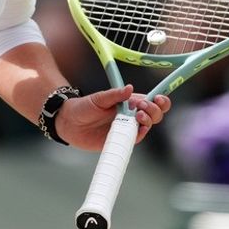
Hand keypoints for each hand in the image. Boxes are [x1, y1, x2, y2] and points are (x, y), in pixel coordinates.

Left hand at [56, 85, 170, 151]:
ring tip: (139, 116)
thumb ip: (114, 94)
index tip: (158, 98)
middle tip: (142, 107)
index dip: (160, 100)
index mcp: (128, 102)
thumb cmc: (83, 107)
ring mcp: (126, 128)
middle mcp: (131, 115)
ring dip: (148, 121)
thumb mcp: (98, 98)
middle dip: (155, 110)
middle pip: (154, 114)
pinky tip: (138, 129)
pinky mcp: (121, 140)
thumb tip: (130, 88)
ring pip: (147, 126)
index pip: (151, 100)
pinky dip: (140, 135)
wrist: (68, 124)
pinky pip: (135, 139)